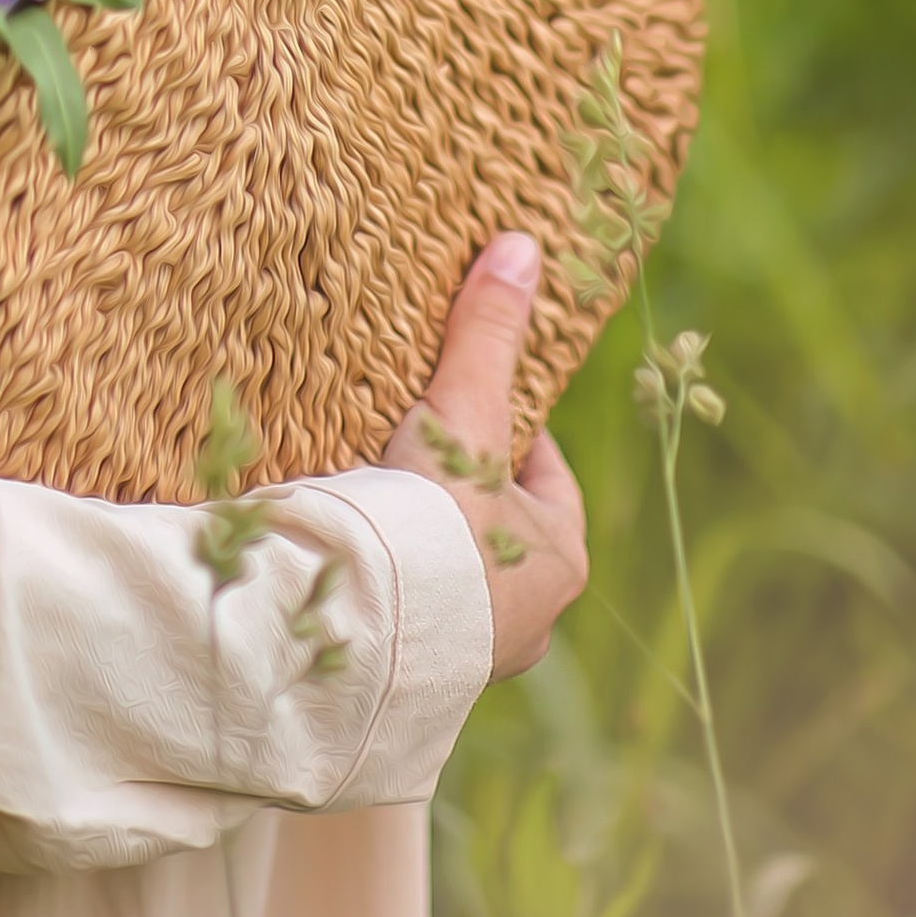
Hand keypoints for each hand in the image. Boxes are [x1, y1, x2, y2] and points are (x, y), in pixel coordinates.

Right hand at [382, 234, 588, 677]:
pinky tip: (355, 551)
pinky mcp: (413, 670)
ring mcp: (471, 653)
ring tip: (376, 493)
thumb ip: (485, 337)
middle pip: (500, 528)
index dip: (509, 433)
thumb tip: (522, 246)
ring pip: (455, 575)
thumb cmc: (432, 524)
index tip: (473, 401)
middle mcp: (529, 618)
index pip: (546, 477)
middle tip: (418, 446)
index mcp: (560, 560)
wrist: (366, 631)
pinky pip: (408, 611)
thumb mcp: (461, 416)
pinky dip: (389, 579)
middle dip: (463, 490)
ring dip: (425, 541)